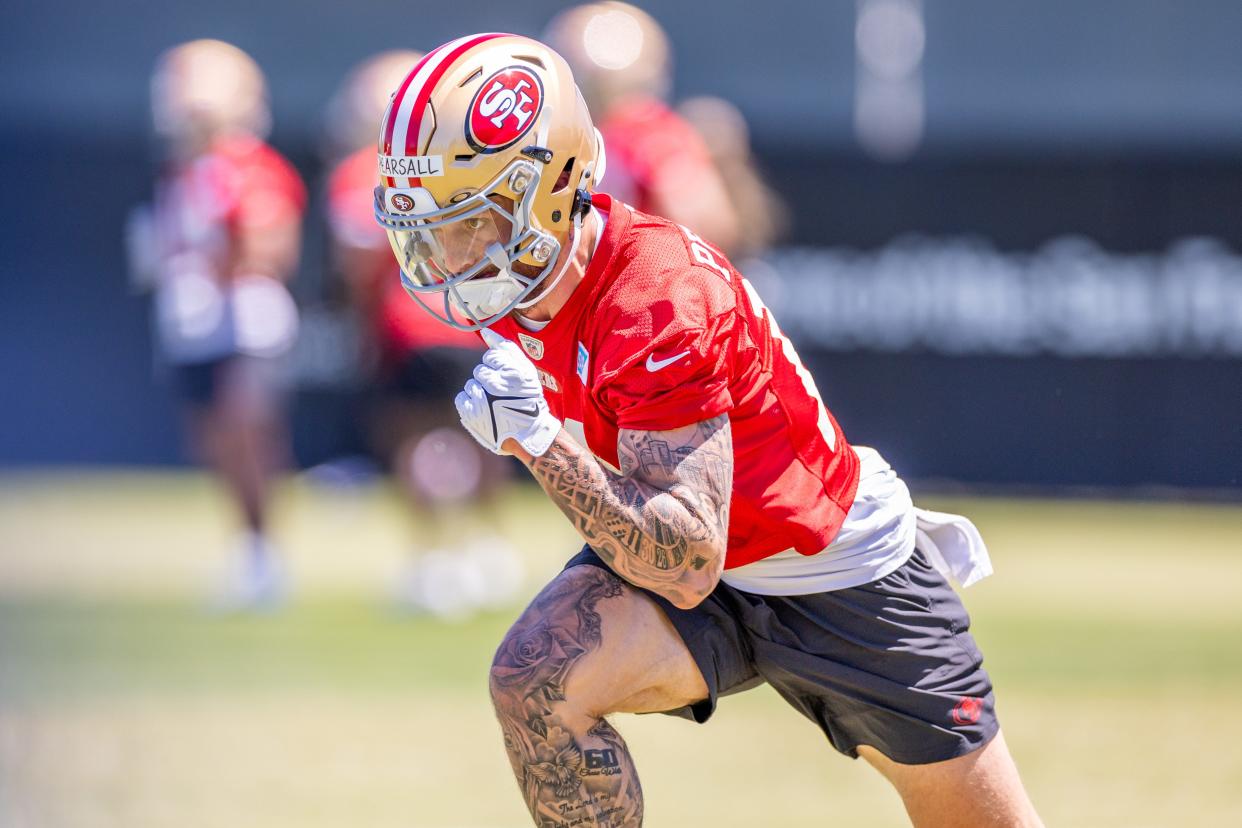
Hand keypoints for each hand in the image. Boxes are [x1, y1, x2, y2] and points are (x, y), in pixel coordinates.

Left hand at [455, 328, 560, 456]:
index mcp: (512, 372)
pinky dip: (470, 404)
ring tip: (494, 405)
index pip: (490, 358)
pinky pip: (461, 399)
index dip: (498, 369)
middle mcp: (497, 385)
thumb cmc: (528, 398)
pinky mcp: (471, 415)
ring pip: (470, 385)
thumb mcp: (524, 369)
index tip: (507, 381)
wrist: (528, 432)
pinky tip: (483, 411)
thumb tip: (485, 331)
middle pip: (479, 371)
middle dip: (488, 381)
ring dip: (480, 393)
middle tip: (501, 395)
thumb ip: (505, 348)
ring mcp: (482, 401)